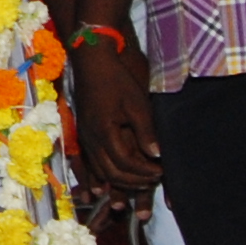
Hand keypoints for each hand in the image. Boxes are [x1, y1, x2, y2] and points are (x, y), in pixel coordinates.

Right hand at [69, 32, 163, 198]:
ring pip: (100, 171)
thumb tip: (156, 155)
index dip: (144, 171)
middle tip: (155, 179)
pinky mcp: (84, 135)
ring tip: (141, 180)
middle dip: (135, 181)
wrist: (91, 63)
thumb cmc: (116, 80)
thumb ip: (146, 131)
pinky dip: (106, 175)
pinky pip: (93, 164)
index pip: (124, 163)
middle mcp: (90, 140)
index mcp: (104, 132)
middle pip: (111, 173)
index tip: (162, 171)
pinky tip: (118, 176)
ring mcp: (84, 139)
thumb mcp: (136, 104)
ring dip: (121, 180)